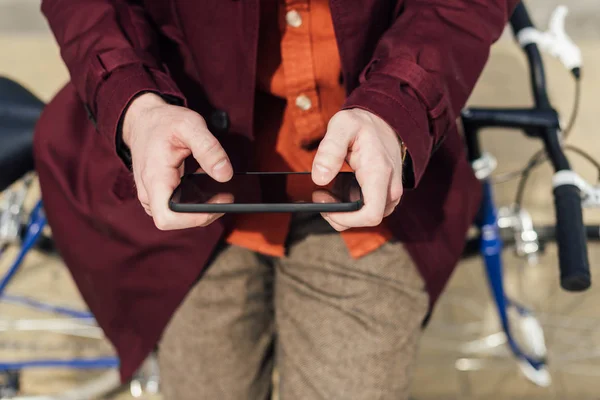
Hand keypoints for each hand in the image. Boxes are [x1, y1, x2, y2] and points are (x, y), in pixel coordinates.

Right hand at [122, 93, 232, 229]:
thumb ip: (209, 149)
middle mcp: (149, 192)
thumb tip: (225, 175)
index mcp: (155, 178)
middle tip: (225, 197)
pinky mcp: (158, 195)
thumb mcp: (190, 125)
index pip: (168, 217)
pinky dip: (193, 202)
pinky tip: (205, 187)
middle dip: (203, 214)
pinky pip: (176, 208)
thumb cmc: (164, 122)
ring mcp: (152, 196)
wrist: (142, 119)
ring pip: (177, 217)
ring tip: (218, 192)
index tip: (218, 204)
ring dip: (199, 209)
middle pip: (176, 221)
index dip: (194, 218)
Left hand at [312, 109, 403, 230]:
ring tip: (324, 190)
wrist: (384, 120)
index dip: (346, 219)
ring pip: (364, 217)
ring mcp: (389, 193)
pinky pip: (366, 209)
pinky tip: (336, 188)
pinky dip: (348, 204)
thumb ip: (330, 150)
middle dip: (338, 214)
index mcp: (379, 173)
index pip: (371, 215)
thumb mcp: (342, 126)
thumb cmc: (362, 123)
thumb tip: (319, 178)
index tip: (326, 207)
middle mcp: (390, 188)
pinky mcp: (384, 194)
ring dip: (342, 210)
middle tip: (318, 194)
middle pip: (365, 220)